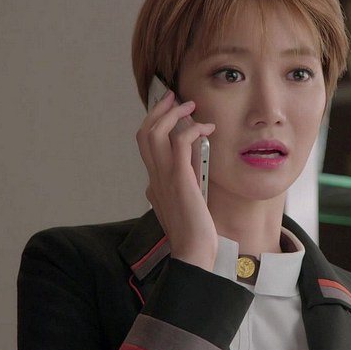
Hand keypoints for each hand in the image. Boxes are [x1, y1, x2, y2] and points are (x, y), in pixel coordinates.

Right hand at [136, 90, 217, 270]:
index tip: (169, 109)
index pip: (145, 145)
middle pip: (144, 133)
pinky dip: (192, 130)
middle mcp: (154, 177)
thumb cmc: (193, 234)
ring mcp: (164, 178)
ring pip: (154, 133)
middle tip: (174, 97)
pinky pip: (180, 143)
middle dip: (158, 110)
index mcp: (154, 183)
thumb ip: (176, 190)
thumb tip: (181, 176)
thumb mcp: (181, 208)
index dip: (155, 123)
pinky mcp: (180, 179)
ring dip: (172, 114)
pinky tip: (206, 129)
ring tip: (190, 106)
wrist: (193, 252)